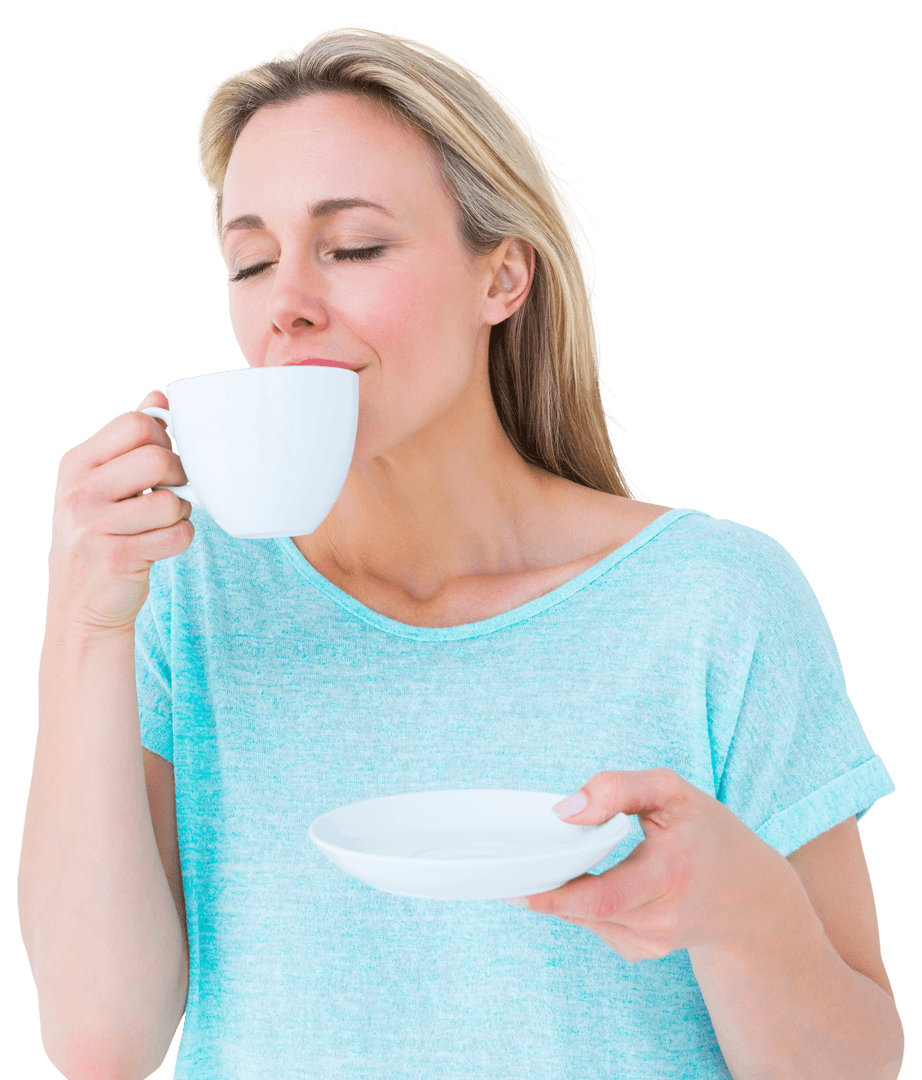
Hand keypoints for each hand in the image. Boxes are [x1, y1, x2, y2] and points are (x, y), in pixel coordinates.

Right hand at [47, 388, 193, 634]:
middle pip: (159, 458)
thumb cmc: (100, 536)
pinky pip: (177, 535)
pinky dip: (180, 540)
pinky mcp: (117, 556)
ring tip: (162, 523)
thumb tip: (159, 397)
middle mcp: (79, 491)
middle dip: (179, 477)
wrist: (80, 603)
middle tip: (172, 493)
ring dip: (180, 513)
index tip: (166, 460)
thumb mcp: (103, 484)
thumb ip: (129, 442)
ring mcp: (93, 526)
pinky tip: (161, 545)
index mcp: (78, 464)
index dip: (165, 439)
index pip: (136, 423)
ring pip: (171, 500)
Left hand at [503, 768, 798, 961]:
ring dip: (561, 892)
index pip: (602, 897)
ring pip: (584, 917)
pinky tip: (594, 879)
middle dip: (546, 888)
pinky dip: (581, 902)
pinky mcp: (642, 951)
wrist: (750, 897)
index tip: (518, 886)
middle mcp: (661, 918)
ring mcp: (651, 942)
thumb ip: (616, 788)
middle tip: (513, 868)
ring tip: (556, 860)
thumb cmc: (706, 832)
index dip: (556, 895)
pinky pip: (595, 924)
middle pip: (585, 909)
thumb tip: (563, 811)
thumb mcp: (670, 791)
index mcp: (669, 875)